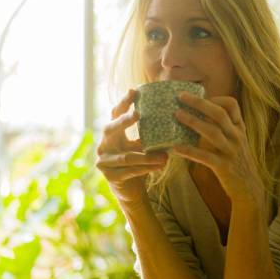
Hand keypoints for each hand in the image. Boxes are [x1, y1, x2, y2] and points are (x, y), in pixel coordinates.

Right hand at [95, 89, 168, 205]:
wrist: (131, 188)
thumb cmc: (139, 161)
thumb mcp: (143, 145)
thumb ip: (150, 133)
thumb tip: (175, 115)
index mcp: (113, 133)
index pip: (115, 114)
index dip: (123, 103)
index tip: (134, 90)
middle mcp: (104, 144)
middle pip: (110, 129)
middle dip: (124, 121)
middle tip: (138, 114)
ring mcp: (104, 160)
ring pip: (127, 156)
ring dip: (147, 156)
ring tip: (165, 156)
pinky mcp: (110, 176)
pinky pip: (130, 171)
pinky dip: (147, 168)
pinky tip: (161, 166)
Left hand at [172, 92, 262, 204]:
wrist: (249, 188)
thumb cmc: (238, 163)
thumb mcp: (237, 142)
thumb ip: (225, 129)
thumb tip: (201, 116)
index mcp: (239, 129)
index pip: (232, 105)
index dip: (216, 98)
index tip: (201, 97)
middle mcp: (236, 137)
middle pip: (219, 114)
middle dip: (199, 103)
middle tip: (181, 97)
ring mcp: (231, 151)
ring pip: (211, 132)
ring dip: (192, 121)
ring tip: (177, 115)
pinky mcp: (223, 167)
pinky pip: (205, 157)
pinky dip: (190, 151)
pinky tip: (176, 148)